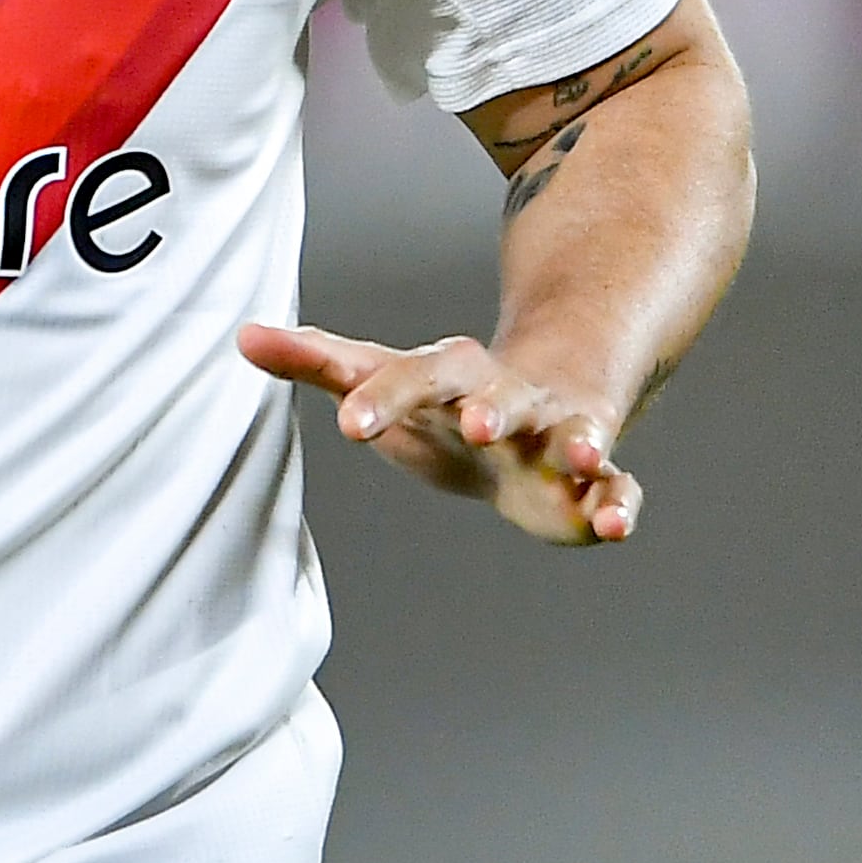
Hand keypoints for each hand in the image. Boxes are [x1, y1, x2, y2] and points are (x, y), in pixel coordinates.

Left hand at [238, 323, 640, 545]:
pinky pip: (617, 488)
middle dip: (491, 407)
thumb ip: (317, 362)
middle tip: (476, 424)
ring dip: (579, 442)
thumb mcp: (377, 378)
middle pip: (500, 395)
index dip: (383, 397)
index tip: (348, 426)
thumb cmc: (438, 403)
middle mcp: (508, 397)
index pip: (413, 373)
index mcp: (450, 374)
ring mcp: (556, 435)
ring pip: (574, 432)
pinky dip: (619, 504)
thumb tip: (241, 335)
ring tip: (584, 454)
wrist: (533, 416)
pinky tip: (616, 526)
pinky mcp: (593, 482)